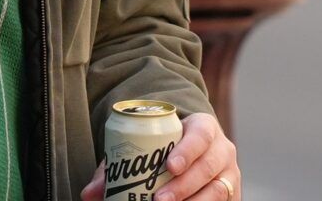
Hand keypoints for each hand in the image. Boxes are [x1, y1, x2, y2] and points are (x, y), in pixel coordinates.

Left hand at [79, 113, 239, 200]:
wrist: (194, 149)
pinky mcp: (232, 194)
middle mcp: (222, 150)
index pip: (201, 135)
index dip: (187, 150)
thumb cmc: (165, 146)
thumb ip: (119, 164)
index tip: (168, 166)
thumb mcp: (146, 145)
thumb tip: (89, 193)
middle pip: (208, 167)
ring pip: (218, 190)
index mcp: (204, 128)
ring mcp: (229, 174)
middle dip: (184, 186)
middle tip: (159, 199)